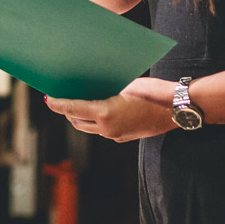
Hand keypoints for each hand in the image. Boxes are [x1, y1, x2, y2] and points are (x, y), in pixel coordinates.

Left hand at [43, 77, 177, 142]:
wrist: (177, 109)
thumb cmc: (153, 92)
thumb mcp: (127, 85)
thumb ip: (106, 91)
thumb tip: (90, 88)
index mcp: (105, 113)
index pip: (72, 109)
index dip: (57, 104)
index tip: (47, 99)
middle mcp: (107, 129)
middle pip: (77, 121)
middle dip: (67, 111)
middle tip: (60, 98)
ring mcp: (116, 136)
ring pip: (89, 128)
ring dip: (80, 117)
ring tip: (76, 103)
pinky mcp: (124, 138)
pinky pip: (103, 130)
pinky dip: (96, 121)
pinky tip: (98, 109)